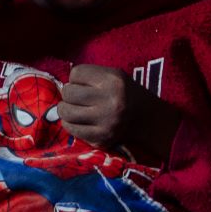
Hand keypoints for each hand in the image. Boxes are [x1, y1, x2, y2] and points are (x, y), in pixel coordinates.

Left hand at [57, 64, 177, 163]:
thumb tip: (62, 85)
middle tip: (76, 98)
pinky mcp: (102, 138)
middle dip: (69, 94)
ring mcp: (106, 121)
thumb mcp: (113, 75)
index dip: (76, 78)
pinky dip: (69, 124)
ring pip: (66, 112)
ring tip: (72, 108)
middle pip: (68, 93)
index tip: (83, 84)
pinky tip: (77, 121)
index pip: (75, 73)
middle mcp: (110, 100)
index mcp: (113, 80)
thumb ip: (90, 76)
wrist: (148, 118)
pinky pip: (71, 129)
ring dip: (65, 109)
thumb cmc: (125, 93)